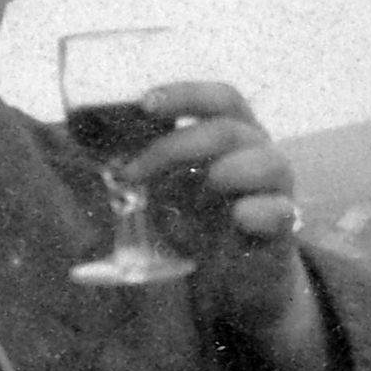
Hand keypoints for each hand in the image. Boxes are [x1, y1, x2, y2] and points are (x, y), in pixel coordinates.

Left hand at [121, 81, 302, 334]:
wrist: (239, 277)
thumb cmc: (202, 221)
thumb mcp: (168, 190)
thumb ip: (139, 169)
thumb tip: (87, 146)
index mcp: (232, 134)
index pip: (219, 98)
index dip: (185, 94)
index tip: (143, 103)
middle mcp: (258, 152)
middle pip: (228, 129)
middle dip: (174, 146)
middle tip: (132, 172)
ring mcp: (276, 188)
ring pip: (268, 162)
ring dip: (225, 172)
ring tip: (199, 189)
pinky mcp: (283, 227)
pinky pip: (281, 211)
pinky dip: (258, 211)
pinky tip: (238, 217)